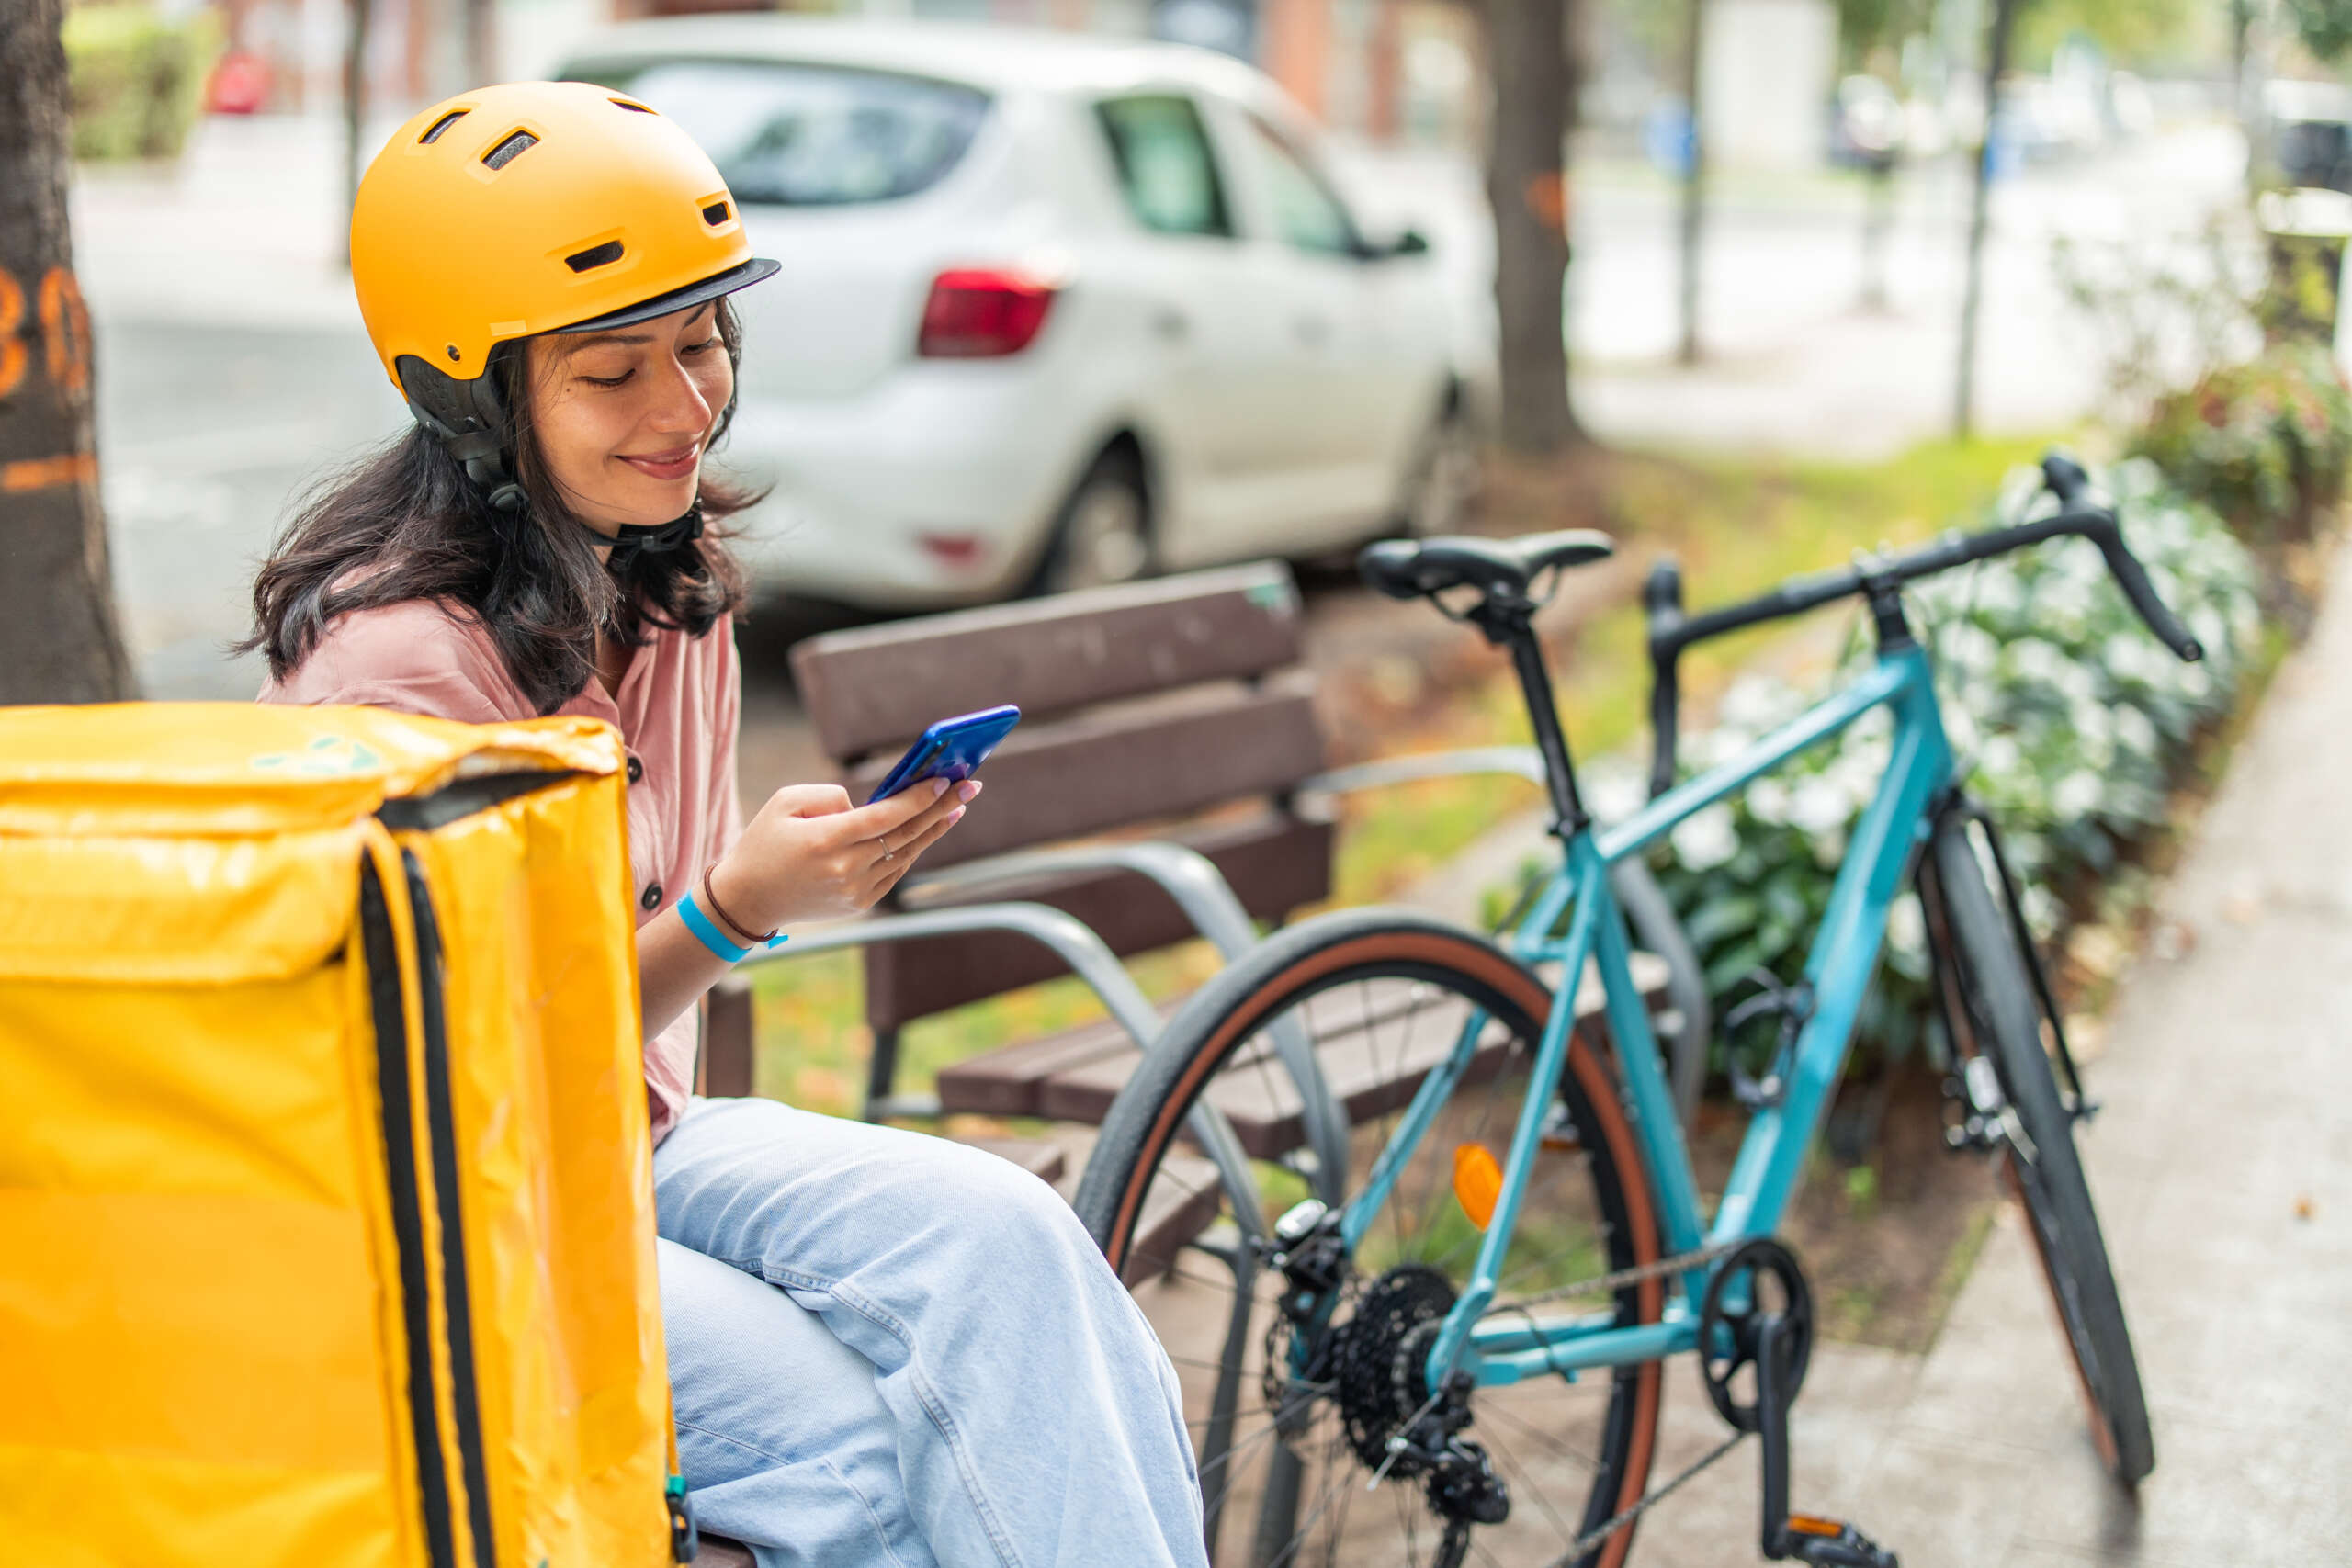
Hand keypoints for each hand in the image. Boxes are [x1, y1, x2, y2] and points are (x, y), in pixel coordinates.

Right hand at [709, 776, 979, 931]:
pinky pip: (895, 871)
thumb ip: (830, 795)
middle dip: (942, 807)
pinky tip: (929, 829)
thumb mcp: (785, 802)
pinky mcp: (860, 903)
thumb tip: (869, 804)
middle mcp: (845, 869)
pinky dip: (913, 849)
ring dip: (934, 828)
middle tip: (971, 786)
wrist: (749, 899)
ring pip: (906, 854)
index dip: (918, 798)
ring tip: (957, 806)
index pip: (885, 816)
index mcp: (825, 841)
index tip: (944, 780)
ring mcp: (855, 890)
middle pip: (905, 834)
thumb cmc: (765, 841)